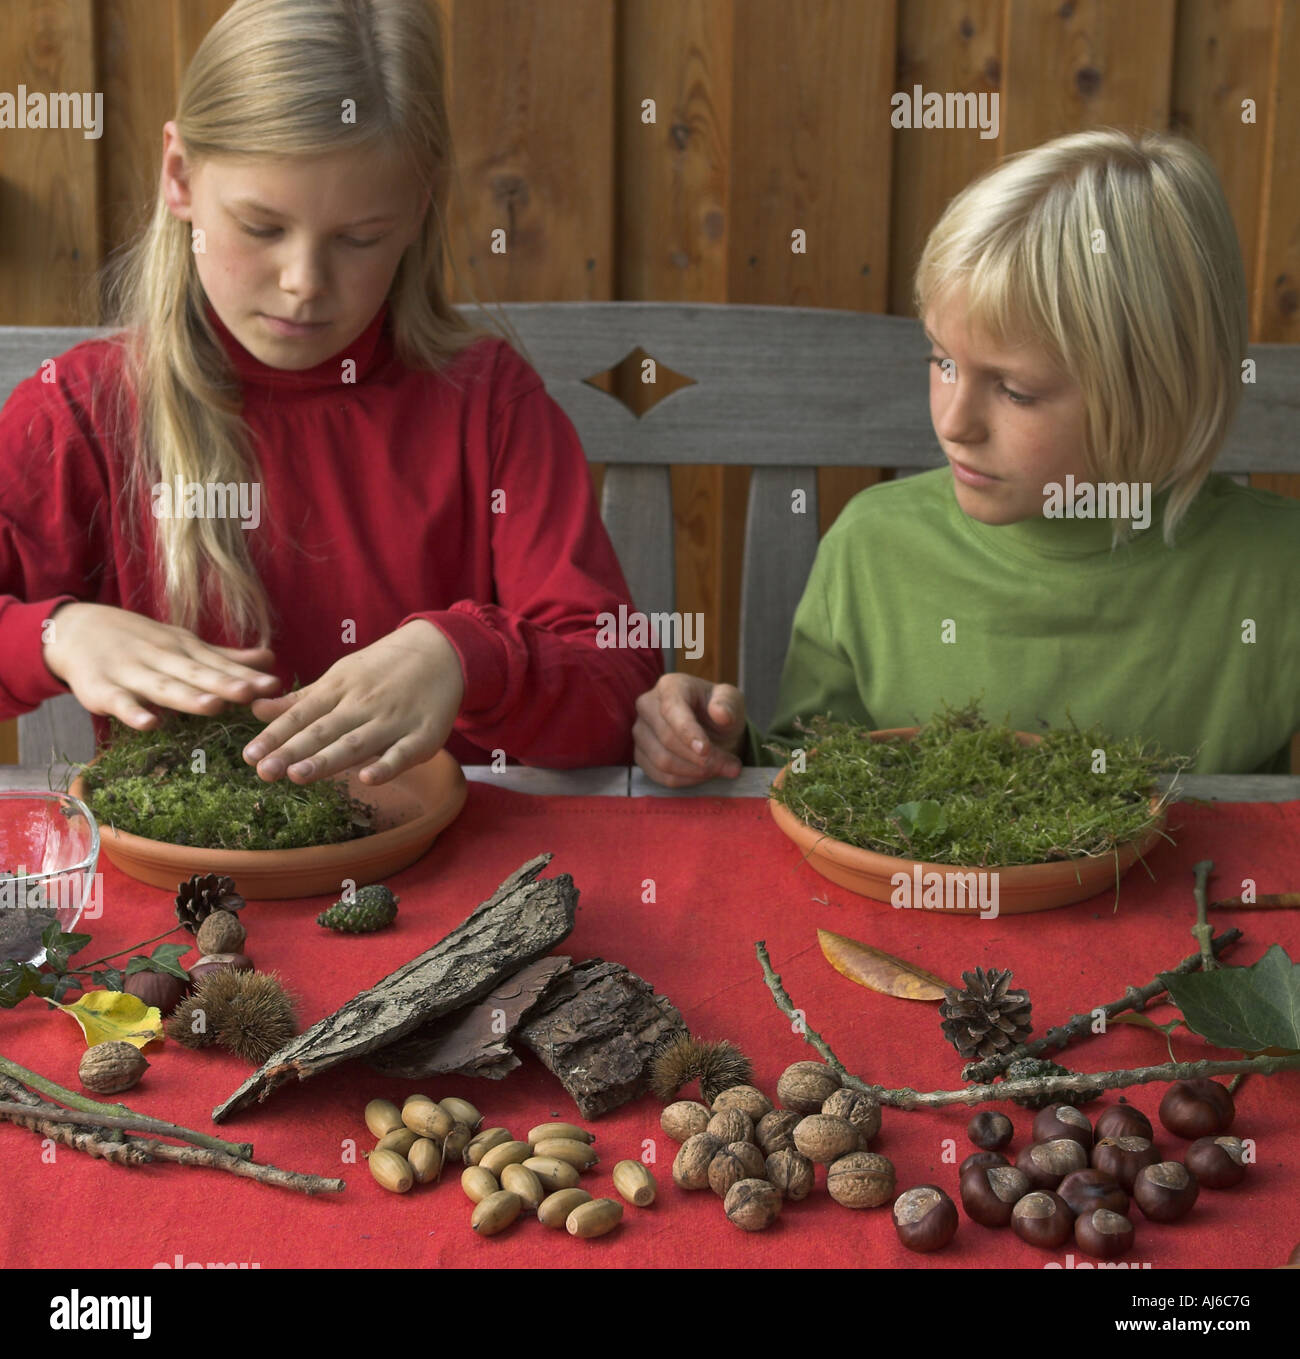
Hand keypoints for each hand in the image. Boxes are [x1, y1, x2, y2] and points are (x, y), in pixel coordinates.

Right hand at [41, 601, 281, 727]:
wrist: (76, 630)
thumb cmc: (142, 642)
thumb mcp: (184, 644)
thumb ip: (225, 658)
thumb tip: (270, 659)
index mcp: (184, 649)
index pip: (218, 664)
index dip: (245, 675)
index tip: (274, 685)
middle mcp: (161, 658)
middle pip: (196, 673)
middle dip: (224, 683)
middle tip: (254, 692)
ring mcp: (131, 673)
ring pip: (162, 686)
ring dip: (187, 696)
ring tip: (214, 706)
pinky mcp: (102, 690)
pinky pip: (119, 702)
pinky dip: (133, 712)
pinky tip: (150, 724)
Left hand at [240, 620, 464, 785]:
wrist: (441, 652)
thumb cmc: (382, 669)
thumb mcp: (339, 677)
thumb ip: (300, 700)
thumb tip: (255, 710)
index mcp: (340, 689)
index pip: (302, 714)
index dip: (275, 735)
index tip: (249, 755)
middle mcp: (363, 704)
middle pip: (323, 730)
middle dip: (292, 751)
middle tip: (264, 772)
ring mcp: (393, 720)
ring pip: (356, 743)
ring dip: (327, 760)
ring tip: (298, 775)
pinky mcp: (423, 735)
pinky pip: (403, 753)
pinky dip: (386, 766)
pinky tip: (367, 780)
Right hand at [633, 672, 746, 787]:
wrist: (711, 727)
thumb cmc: (720, 710)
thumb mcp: (732, 701)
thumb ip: (728, 704)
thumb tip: (721, 714)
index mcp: (670, 686)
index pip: (672, 710)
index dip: (688, 732)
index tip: (706, 750)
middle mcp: (647, 705)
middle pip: (667, 739)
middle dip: (701, 758)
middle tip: (731, 766)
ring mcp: (640, 731)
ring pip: (662, 761)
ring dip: (696, 772)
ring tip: (721, 770)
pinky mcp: (640, 754)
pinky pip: (660, 776)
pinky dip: (686, 780)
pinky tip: (704, 775)